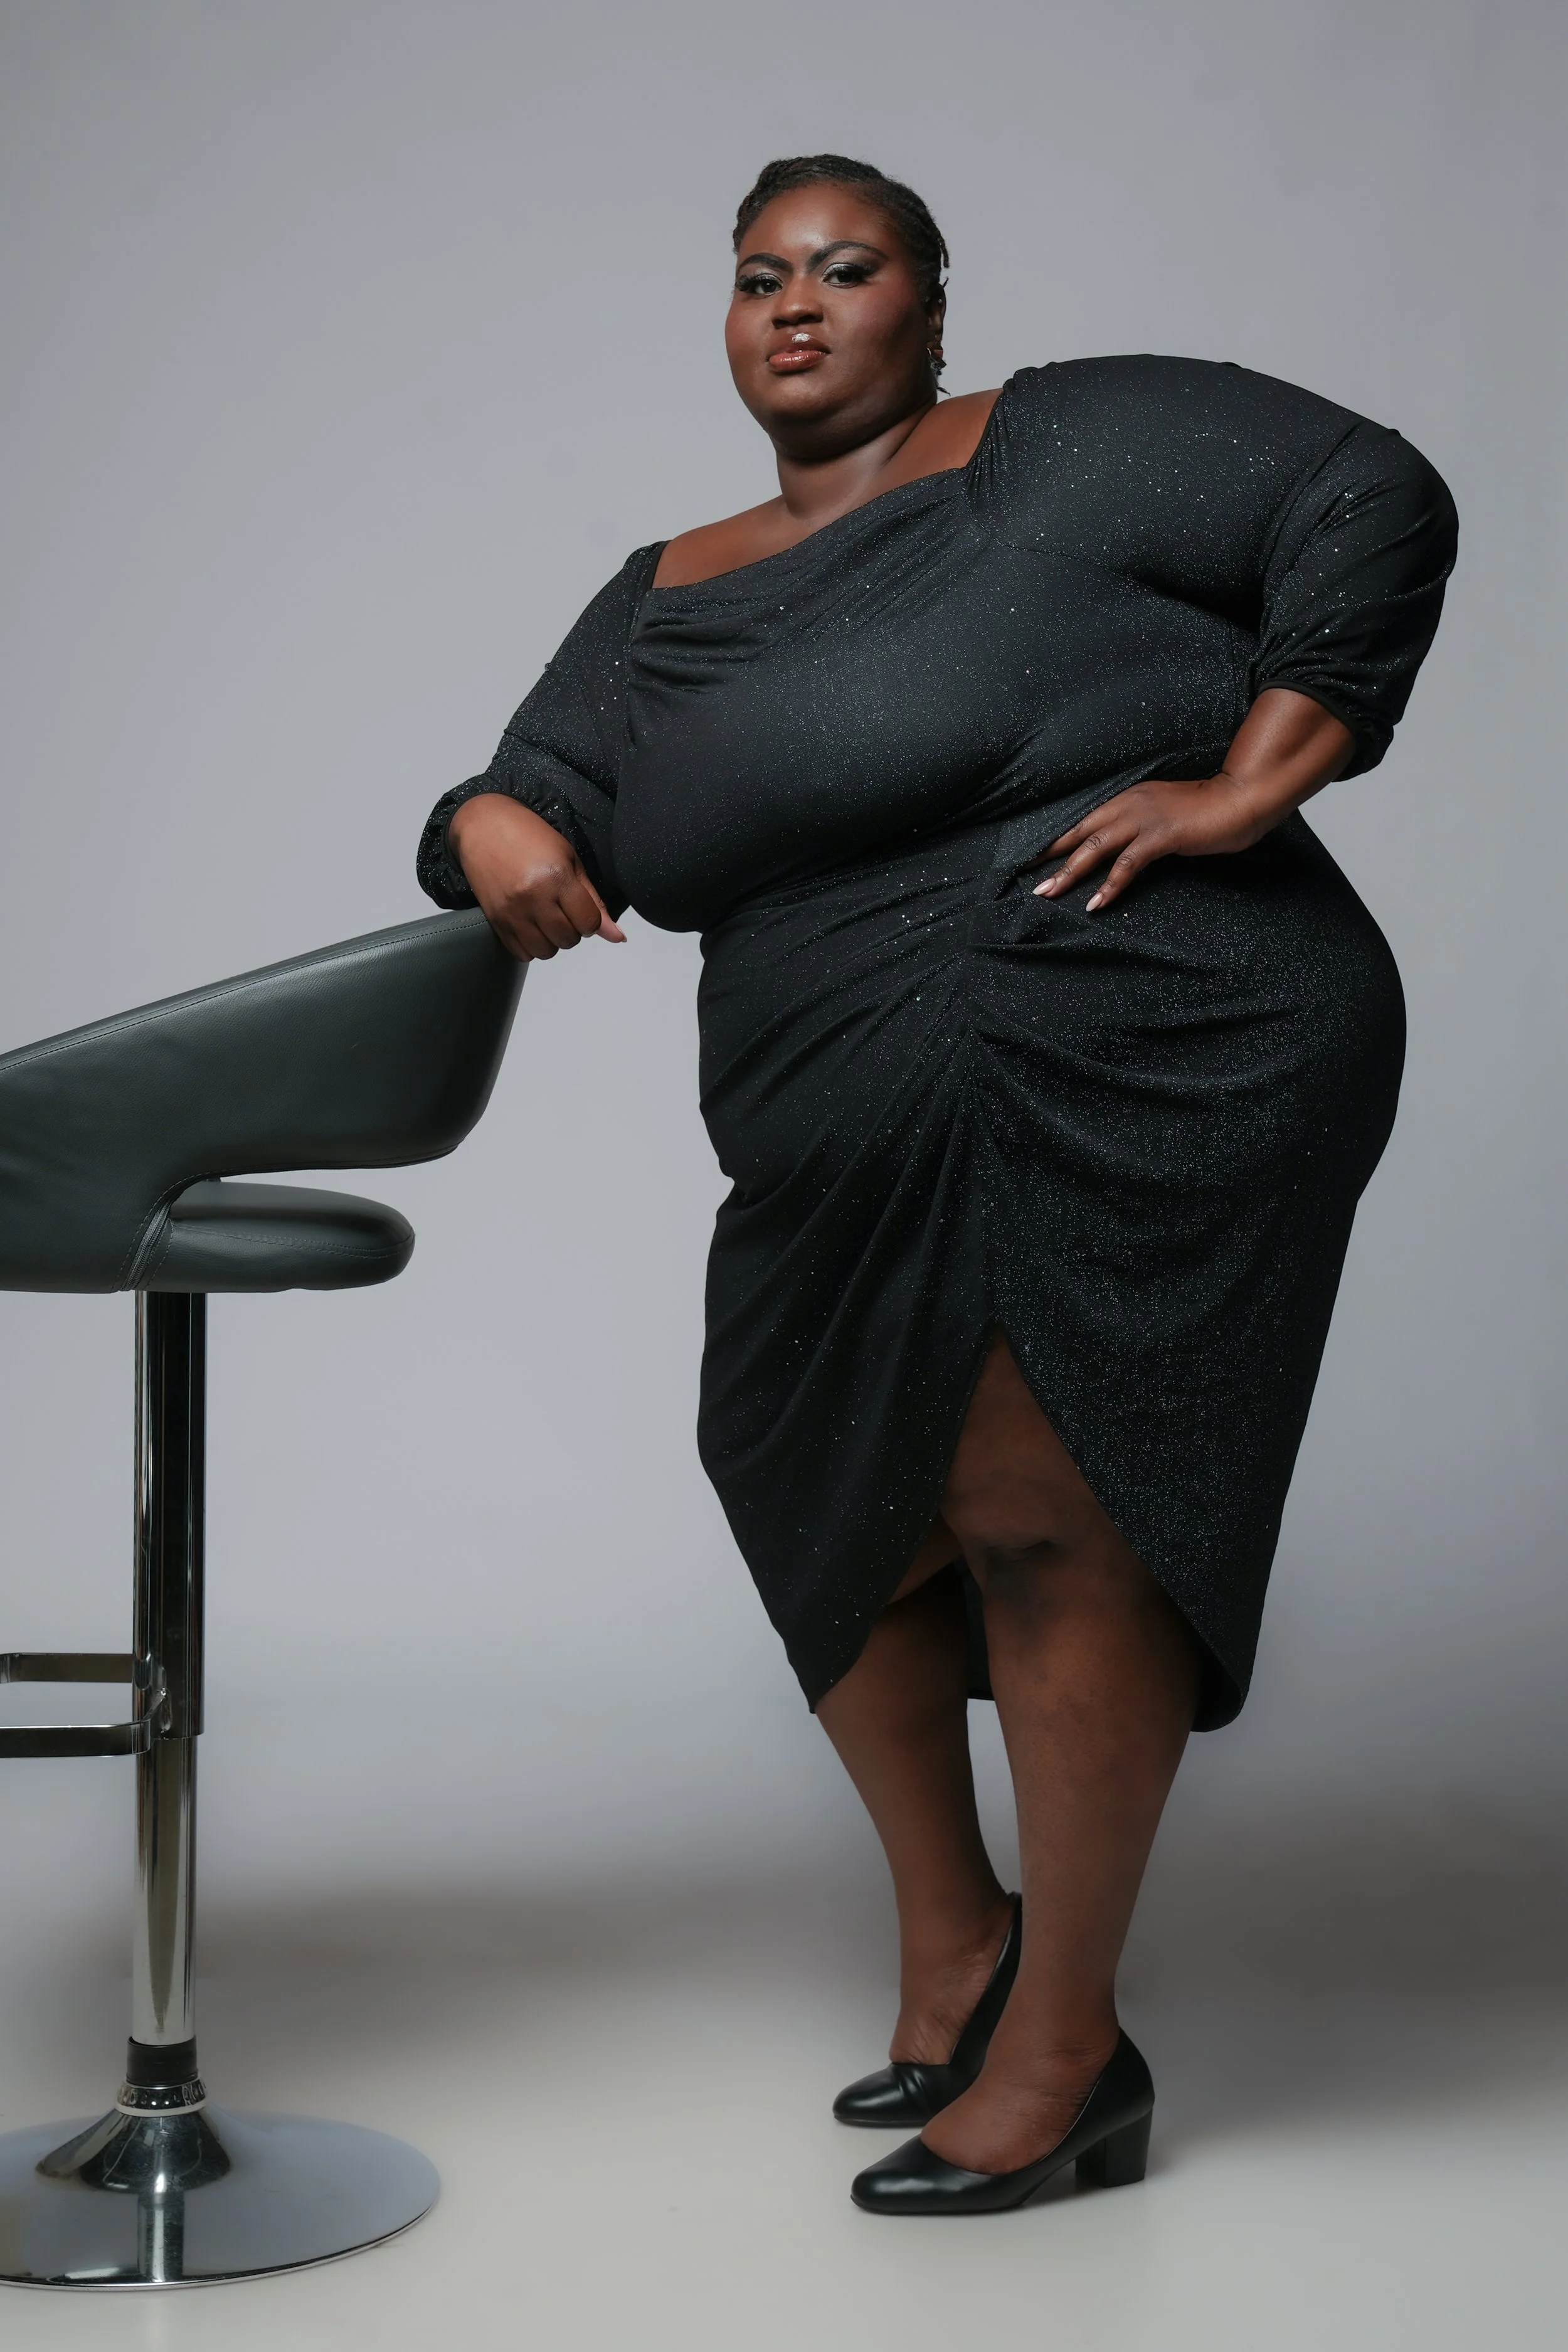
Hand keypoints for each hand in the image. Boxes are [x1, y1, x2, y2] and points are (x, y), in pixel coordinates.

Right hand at [448, 794, 625, 959]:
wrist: (484, 826)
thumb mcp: (570, 860)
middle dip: (573, 929)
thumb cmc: (530, 837)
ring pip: (546, 951)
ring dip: (552, 940)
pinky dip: (531, 946)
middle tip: (563, 909)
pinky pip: (522, 954)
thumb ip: (594, 901)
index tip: (581, 908)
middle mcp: (533, 898)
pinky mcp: (495, 921)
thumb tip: (618, 937)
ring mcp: (511, 912)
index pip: (588, 923)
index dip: (590, 920)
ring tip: (546, 918)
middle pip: (568, 940)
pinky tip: (530, 925)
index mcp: (556, 878)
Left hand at [1034, 687, 1355, 912]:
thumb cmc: (1206, 811)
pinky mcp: (1162, 836)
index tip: (1030, 856)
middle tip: (1024, 877)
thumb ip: (1140, 827)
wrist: (1241, 798)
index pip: (1082, 819)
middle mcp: (1128, 805)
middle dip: (1048, 855)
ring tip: (1046, 893)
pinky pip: (1127, 863)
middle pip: (1077, 831)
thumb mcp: (1164, 816)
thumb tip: (1122, 848)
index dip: (1055, 838)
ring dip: (1069, 872)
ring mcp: (1144, 818)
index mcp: (1127, 798)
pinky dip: (1110, 885)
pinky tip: (1096, 904)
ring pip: (1094, 847)